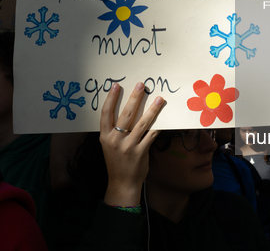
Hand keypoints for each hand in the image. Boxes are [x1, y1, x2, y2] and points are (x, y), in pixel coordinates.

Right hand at [99, 82, 163, 206]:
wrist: (122, 183)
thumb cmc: (117, 162)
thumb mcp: (109, 145)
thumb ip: (115, 131)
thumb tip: (128, 111)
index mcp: (105, 136)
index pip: (106, 113)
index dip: (111, 98)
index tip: (116, 85)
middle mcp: (115, 140)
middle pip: (125, 114)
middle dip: (134, 98)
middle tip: (141, 85)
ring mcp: (128, 146)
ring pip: (141, 123)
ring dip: (151, 110)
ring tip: (158, 99)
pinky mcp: (140, 152)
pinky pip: (151, 135)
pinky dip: (157, 126)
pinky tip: (164, 118)